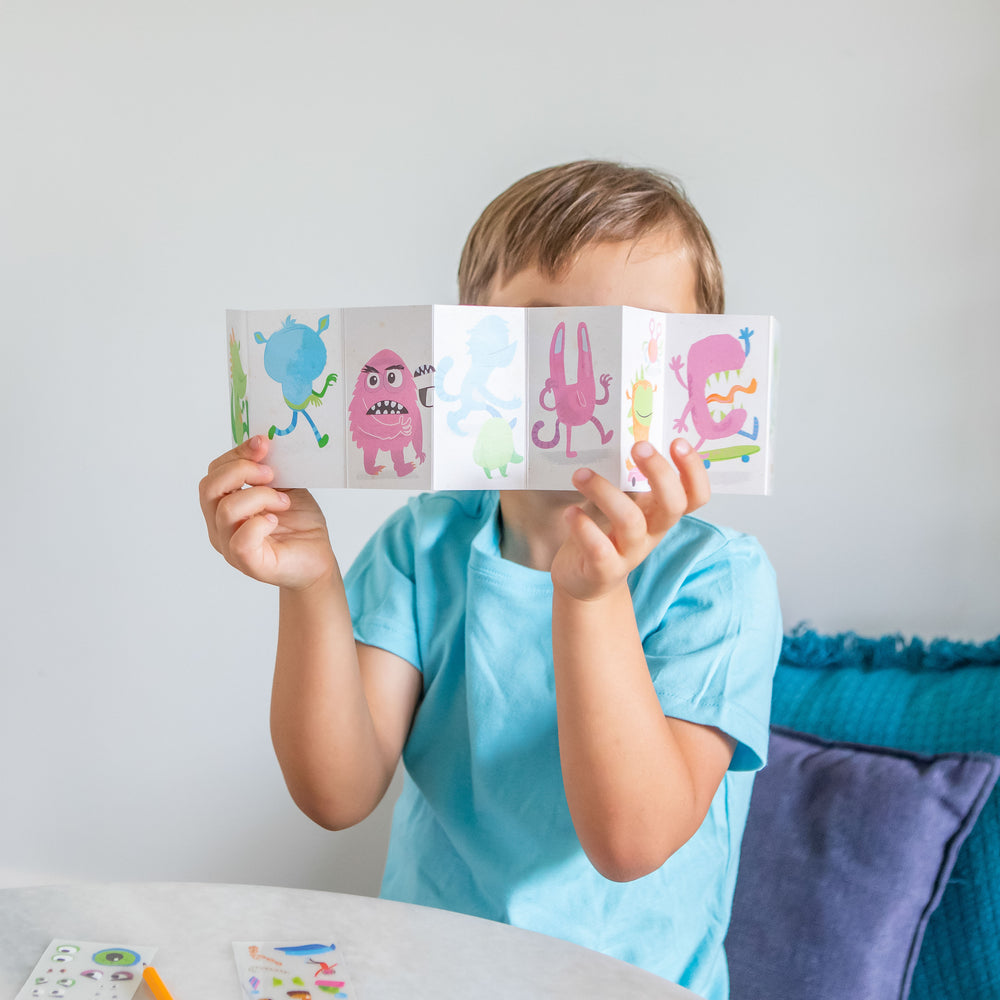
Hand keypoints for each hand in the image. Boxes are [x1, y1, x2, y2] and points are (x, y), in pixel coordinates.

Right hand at [198, 435, 336, 590]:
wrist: (318, 557)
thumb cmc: (299, 524)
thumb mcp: (285, 486)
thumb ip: (270, 468)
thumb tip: (263, 440)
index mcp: (224, 505)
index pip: (214, 473)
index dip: (236, 453)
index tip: (263, 442)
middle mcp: (220, 526)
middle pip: (209, 487)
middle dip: (241, 471)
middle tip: (272, 474)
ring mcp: (230, 546)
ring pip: (226, 510)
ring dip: (259, 497)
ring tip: (283, 501)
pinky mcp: (248, 563)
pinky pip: (240, 540)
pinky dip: (259, 524)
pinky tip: (276, 519)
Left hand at [550, 439, 708, 601]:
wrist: (585, 583)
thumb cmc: (606, 534)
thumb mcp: (625, 507)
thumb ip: (629, 480)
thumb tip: (624, 432)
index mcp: (659, 513)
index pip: (695, 495)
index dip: (693, 471)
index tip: (677, 442)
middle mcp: (651, 533)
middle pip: (672, 506)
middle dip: (659, 473)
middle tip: (638, 447)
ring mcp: (629, 553)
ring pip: (630, 522)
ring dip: (604, 492)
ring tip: (581, 474)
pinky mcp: (604, 570)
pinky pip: (599, 549)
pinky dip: (583, 527)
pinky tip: (570, 512)